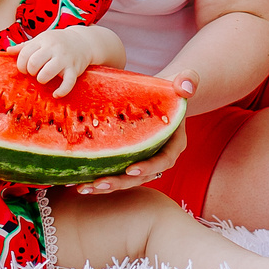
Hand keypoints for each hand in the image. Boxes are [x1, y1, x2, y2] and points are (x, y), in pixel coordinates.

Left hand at [15, 29, 100, 96]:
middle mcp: (53, 48)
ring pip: (47, 73)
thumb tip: (7, 51)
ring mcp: (64, 59)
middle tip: (34, 73)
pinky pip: (67, 83)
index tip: (25, 69)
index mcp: (43, 40)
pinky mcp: (74, 69)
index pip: (25, 53)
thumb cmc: (58, 42)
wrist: (84, 42)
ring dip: (42, 79)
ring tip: (43, 79)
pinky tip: (56, 94)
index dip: (21, 65)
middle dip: (31, 72)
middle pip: (34, 63)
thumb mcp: (42, 40)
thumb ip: (25, 46)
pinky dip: (61, 91)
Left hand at [74, 75, 193, 193]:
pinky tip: (79, 182)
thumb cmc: (170, 88)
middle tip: (100, 183)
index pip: (164, 161)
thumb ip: (188, 80)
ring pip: (126, 180)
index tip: (131, 169)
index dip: (149, 167)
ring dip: (106, 186)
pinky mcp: (128, 161)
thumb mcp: (182, 80)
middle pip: (141, 177)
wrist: (157, 96)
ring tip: (84, 188)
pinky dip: (99, 179)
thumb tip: (187, 87)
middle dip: (120, 182)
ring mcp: (143, 162)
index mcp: (174, 144)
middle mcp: (159, 158)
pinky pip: (115, 174)